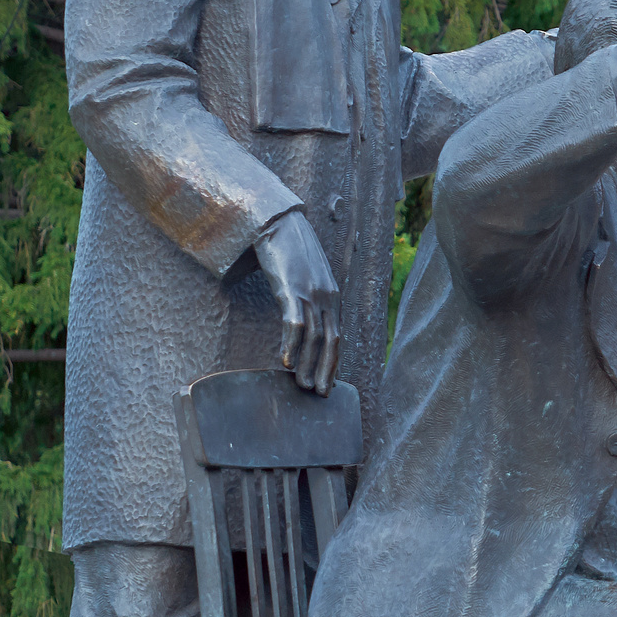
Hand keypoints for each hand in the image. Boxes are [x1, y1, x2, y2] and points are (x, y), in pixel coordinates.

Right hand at [253, 212, 340, 394]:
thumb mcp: (307, 277)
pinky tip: (284, 362)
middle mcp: (327, 296)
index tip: (329, 383)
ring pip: (314, 337)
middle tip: (320, 393)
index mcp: (333, 295)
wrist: (278, 222)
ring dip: (308, 364)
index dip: (335, 362)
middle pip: (331, 341)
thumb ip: (312, 297)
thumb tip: (306, 322)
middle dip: (326, 370)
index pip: (339, 335)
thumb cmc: (290, 251)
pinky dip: (291, 345)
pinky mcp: (292, 289)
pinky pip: (294, 323)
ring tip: (302, 386)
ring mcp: (311, 293)